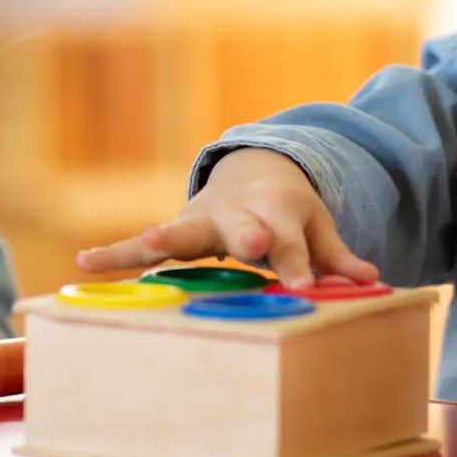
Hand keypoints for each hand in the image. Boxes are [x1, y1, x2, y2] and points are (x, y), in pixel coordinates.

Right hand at [74, 147, 378, 290]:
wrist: (253, 172)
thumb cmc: (288, 213)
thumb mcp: (317, 227)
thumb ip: (337, 255)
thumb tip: (372, 279)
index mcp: (277, 214)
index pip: (289, 243)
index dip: (295, 262)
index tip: (302, 285)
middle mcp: (237, 214)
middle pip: (240, 227)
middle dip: (245, 236)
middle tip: (251, 246)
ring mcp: (202, 219)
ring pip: (184, 228)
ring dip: (167, 235)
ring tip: (149, 238)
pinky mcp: (174, 230)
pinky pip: (141, 246)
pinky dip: (115, 254)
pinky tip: (83, 263)